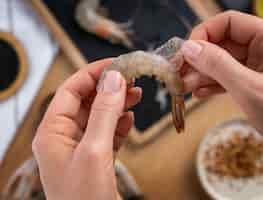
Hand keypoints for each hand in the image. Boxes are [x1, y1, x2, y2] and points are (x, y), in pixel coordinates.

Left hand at [32, 59, 141, 199]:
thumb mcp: (95, 151)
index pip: (70, 91)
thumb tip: (114, 79)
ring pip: (99, 116)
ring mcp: (80, 148)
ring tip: (137, 94)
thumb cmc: (85, 198)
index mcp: (52, 132)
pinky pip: (107, 132)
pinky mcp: (95, 158)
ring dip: (117, 104)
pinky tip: (130, 118)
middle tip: (132, 78)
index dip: (93, 74)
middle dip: (109, 88)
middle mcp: (63, 138)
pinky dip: (119, 123)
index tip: (117, 65)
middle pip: (87, 101)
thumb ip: (104, 113)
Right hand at [181, 11, 262, 169]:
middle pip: (223, 43)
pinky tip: (198, 93)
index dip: (204, 34)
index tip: (185, 53)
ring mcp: (260, 68)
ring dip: (202, 73)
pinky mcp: (255, 85)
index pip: (229, 22)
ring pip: (223, 62)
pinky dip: (212, 84)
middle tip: (177, 73)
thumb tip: (189, 48)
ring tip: (183, 87)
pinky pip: (229, 78)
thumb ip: (217, 65)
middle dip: (199, 58)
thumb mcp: (249, 88)